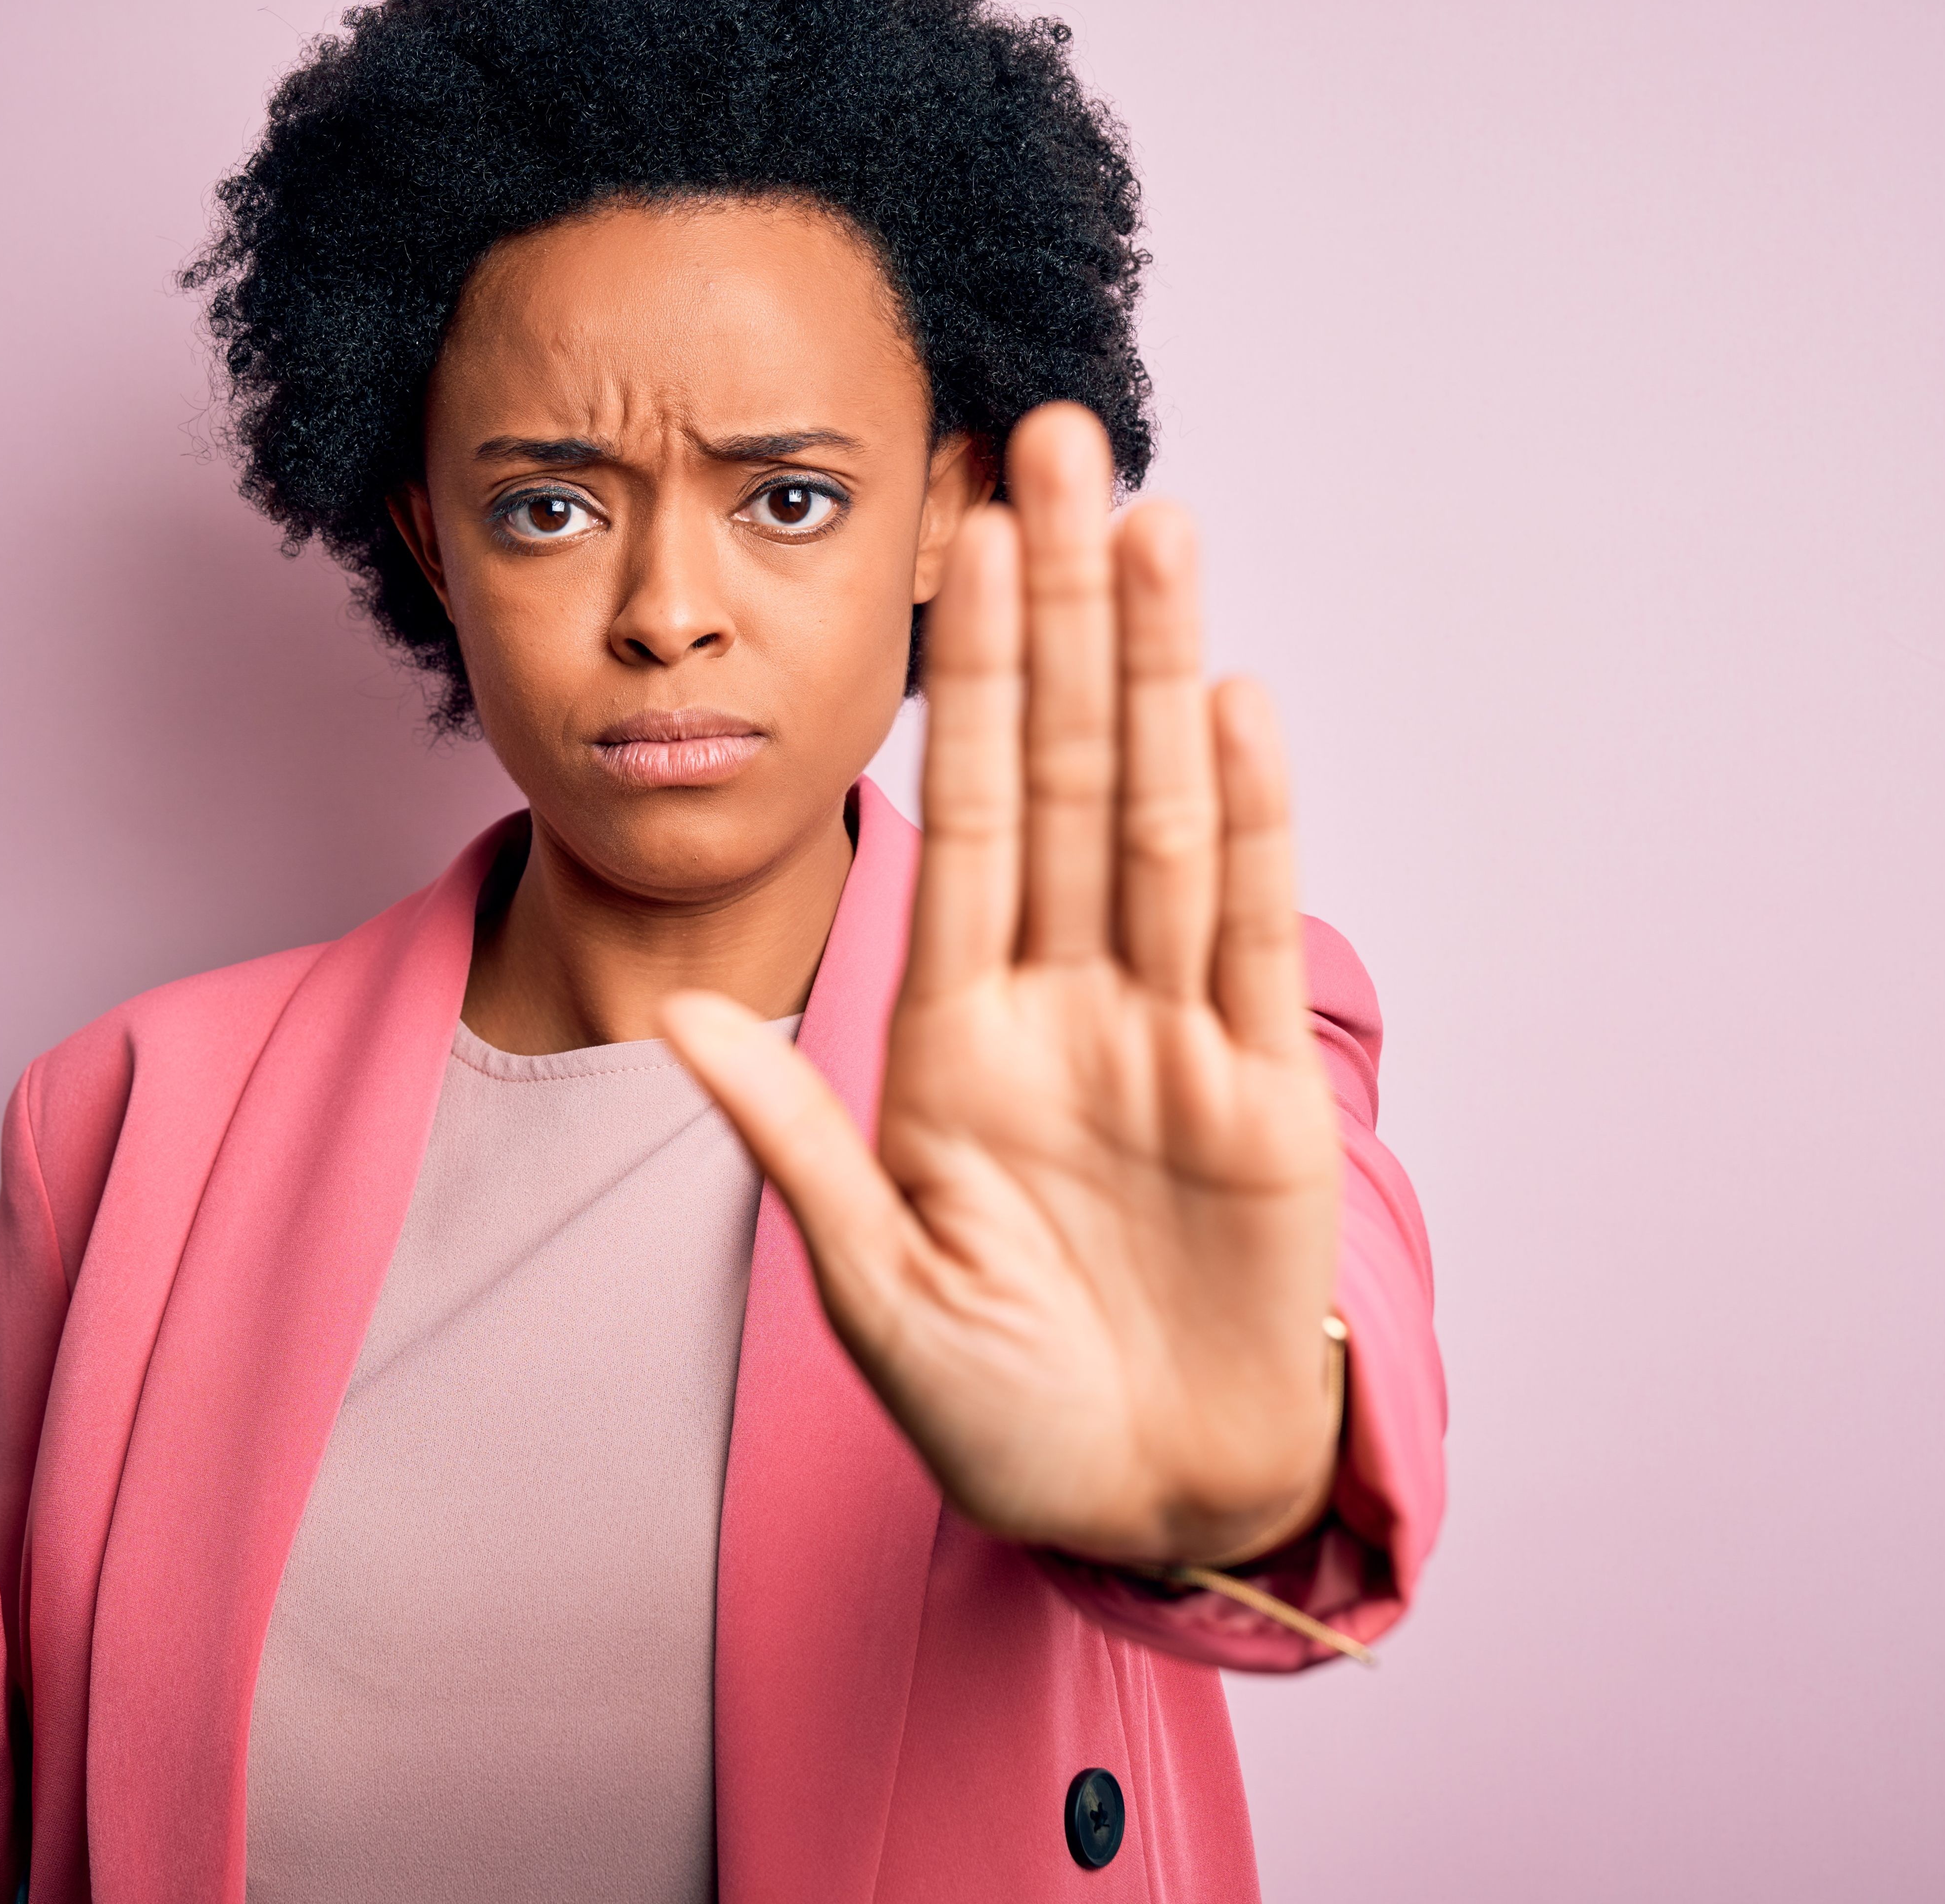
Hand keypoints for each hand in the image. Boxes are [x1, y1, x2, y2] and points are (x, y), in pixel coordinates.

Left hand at [662, 404, 1344, 1568]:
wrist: (1136, 1501)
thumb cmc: (995, 1413)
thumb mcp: (867, 1285)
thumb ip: (792, 1142)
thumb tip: (689, 1018)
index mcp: (953, 1034)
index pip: (965, 811)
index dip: (969, 673)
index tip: (957, 537)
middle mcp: (1063, 1001)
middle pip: (1066, 766)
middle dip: (1062, 610)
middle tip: (1058, 442)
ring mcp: (1165, 1036)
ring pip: (1159, 810)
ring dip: (1158, 666)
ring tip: (1153, 519)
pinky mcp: (1255, 1096)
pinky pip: (1238, 931)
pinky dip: (1241, 818)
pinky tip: (1230, 700)